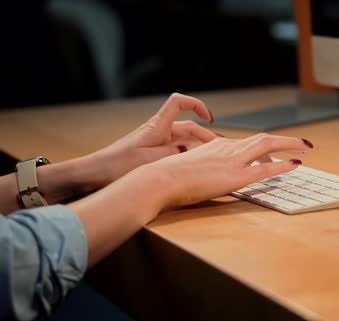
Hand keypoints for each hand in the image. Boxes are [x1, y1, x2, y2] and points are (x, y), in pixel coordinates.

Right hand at [70, 133, 312, 265]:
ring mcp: (233, 161)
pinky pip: (266, 169)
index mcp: (216, 145)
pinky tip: (296, 165)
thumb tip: (206, 174)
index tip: (275, 150)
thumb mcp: (188, 166)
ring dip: (290, 146)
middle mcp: (228, 148)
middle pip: (263, 139)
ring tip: (306, 148)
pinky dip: (283, 166)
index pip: (246, 143)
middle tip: (302, 143)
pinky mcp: (236, 176)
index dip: (264, 147)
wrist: (159, 179)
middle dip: (285, 141)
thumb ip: (202, 167)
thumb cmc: (167, 177)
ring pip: (268, 146)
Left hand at [88, 93, 217, 189]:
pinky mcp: (152, 156)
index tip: (209, 118)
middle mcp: (158, 132)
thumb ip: (171, 154)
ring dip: (198, 149)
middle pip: (189, 127)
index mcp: (157, 127)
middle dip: (206, 136)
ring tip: (212, 160)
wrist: (92, 174)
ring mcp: (155, 145)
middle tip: (221, 150)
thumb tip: (188, 152)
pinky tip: (192, 170)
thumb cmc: (115, 165)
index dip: (196, 105)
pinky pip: (175, 153)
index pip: (179, 103)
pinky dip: (187, 158)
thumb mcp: (148, 160)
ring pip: (184, 142)